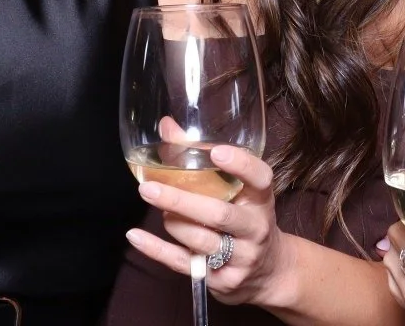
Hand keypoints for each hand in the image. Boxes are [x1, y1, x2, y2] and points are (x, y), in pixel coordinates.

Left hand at [125, 144, 295, 307]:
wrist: (269, 272)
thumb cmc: (246, 218)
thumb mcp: (238, 190)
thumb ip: (204, 158)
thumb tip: (167, 126)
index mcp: (262, 200)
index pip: (260, 179)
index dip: (241, 165)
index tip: (216, 151)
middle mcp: (255, 229)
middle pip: (218, 215)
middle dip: (181, 200)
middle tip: (148, 187)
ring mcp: (240, 258)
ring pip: (199, 239)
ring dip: (172, 222)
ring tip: (156, 205)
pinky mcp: (221, 280)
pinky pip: (183, 264)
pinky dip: (156, 250)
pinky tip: (135, 236)